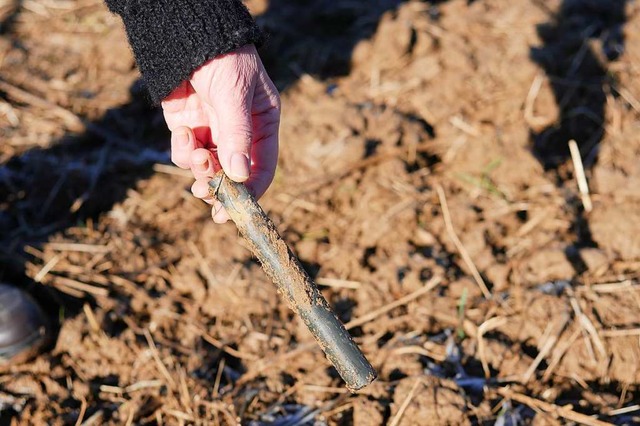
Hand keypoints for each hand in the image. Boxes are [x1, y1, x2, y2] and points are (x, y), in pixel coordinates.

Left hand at [162, 44, 279, 222]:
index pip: (262, 166)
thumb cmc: (222, 58)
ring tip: (197, 156)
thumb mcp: (234, 95)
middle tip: (206, 196)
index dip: (251, 190)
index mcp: (263, 124)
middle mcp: (240, 133)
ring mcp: (213, 132)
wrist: (187, 35)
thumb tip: (238, 177)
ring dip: (201, 169)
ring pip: (208, 168)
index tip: (236, 209)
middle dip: (220, 186)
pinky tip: (183, 132)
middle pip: (234, 174)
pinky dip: (183, 150)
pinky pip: (187, 154)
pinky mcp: (189, 129)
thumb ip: (236, 135)